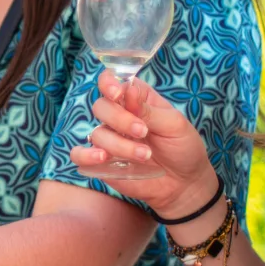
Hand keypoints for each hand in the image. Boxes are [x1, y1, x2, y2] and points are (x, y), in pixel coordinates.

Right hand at [73, 71, 221, 216]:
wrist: (185, 183)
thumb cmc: (183, 148)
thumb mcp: (175, 125)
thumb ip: (150, 110)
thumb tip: (128, 90)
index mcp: (135, 100)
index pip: (111, 83)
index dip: (108, 84)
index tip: (117, 93)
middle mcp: (118, 117)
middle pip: (101, 106)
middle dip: (120, 119)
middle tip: (143, 132)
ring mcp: (109, 140)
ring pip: (97, 133)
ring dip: (120, 144)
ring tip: (144, 155)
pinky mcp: (101, 162)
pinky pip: (79, 155)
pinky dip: (86, 154)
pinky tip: (103, 157)